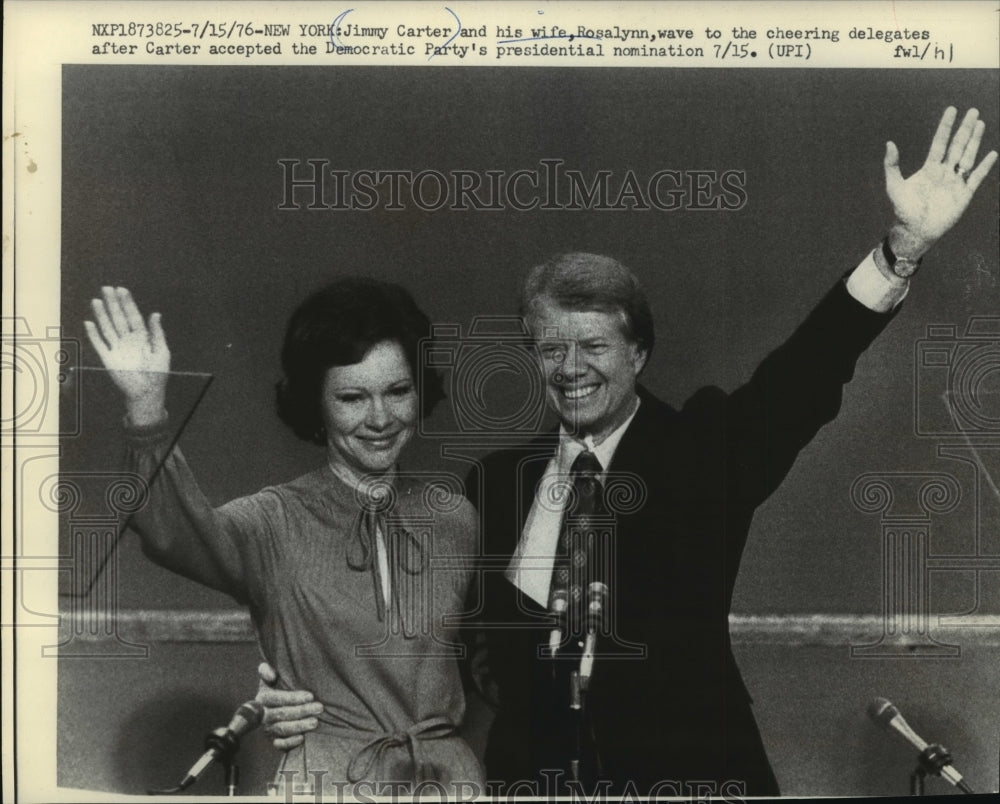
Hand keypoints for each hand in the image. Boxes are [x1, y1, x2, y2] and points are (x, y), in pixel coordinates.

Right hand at [84, 287, 169, 425]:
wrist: (147, 392)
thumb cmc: (158, 373)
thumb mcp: (162, 351)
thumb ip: (156, 333)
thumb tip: (155, 313)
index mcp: (142, 337)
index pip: (133, 316)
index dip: (127, 303)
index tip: (122, 290)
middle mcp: (128, 340)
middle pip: (118, 318)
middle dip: (113, 303)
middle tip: (107, 288)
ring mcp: (117, 348)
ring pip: (108, 327)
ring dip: (102, 314)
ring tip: (96, 300)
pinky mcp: (108, 358)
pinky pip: (99, 344)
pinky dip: (94, 334)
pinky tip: (88, 323)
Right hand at [256, 662, 323, 751]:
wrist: (277, 706)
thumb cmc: (279, 688)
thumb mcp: (272, 678)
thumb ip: (267, 671)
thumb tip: (268, 671)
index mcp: (263, 698)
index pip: (276, 698)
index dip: (292, 698)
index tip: (310, 696)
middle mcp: (264, 715)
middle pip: (281, 714)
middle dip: (302, 711)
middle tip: (319, 708)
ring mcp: (268, 729)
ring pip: (282, 729)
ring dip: (299, 726)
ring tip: (315, 722)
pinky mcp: (274, 741)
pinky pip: (280, 744)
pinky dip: (290, 742)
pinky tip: (302, 738)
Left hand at [884, 107, 997, 258]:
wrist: (916, 231)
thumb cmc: (903, 210)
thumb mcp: (894, 186)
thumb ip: (892, 165)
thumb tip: (889, 143)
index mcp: (929, 168)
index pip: (939, 143)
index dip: (945, 127)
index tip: (951, 110)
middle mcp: (943, 172)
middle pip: (957, 146)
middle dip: (964, 129)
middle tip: (972, 111)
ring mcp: (955, 182)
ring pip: (968, 157)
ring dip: (975, 141)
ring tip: (980, 124)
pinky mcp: (964, 194)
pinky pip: (976, 177)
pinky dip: (984, 166)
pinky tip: (992, 154)